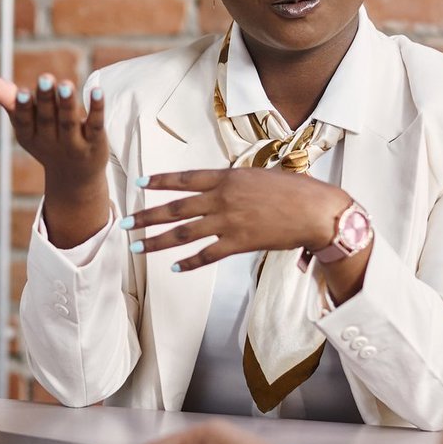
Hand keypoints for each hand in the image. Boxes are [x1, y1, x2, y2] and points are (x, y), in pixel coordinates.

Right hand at [0, 73, 110, 247]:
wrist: (75, 178)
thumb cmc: (46, 140)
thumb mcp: (26, 124)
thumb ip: (9, 100)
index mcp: (30, 136)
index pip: (25, 122)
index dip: (24, 108)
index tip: (23, 91)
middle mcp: (51, 141)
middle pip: (47, 119)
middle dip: (46, 99)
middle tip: (46, 77)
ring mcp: (73, 144)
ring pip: (69, 122)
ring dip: (67, 103)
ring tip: (66, 84)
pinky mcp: (95, 142)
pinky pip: (95, 125)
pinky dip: (96, 109)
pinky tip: (97, 91)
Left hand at [125, 168, 351, 270]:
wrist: (316, 211)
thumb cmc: (295, 191)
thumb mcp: (260, 176)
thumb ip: (235, 182)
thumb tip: (220, 186)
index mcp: (227, 178)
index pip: (184, 179)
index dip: (160, 182)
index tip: (140, 183)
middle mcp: (222, 198)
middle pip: (175, 208)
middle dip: (146, 216)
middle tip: (126, 223)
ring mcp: (228, 222)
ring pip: (183, 233)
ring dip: (157, 241)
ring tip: (138, 246)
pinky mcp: (238, 243)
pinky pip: (207, 255)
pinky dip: (189, 262)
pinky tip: (174, 267)